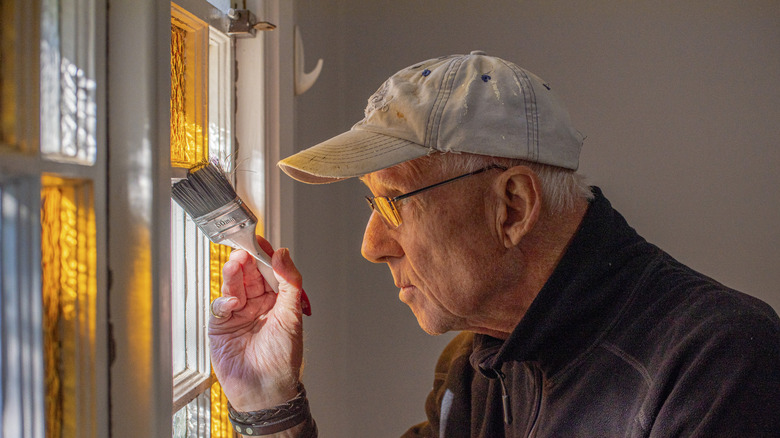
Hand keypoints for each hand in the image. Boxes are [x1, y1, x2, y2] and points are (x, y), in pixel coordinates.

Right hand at [209, 236, 304, 410]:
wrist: (265, 389)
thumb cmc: (283, 358)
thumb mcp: (292, 315)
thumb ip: (289, 282)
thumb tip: (283, 255)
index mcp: (276, 300)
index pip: (268, 270)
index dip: (264, 254)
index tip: (259, 240)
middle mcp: (257, 304)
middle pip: (249, 274)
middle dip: (246, 260)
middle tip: (243, 249)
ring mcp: (238, 313)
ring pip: (233, 285)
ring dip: (234, 274)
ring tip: (236, 264)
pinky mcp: (221, 325)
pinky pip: (220, 306)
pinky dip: (225, 299)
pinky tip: (232, 300)